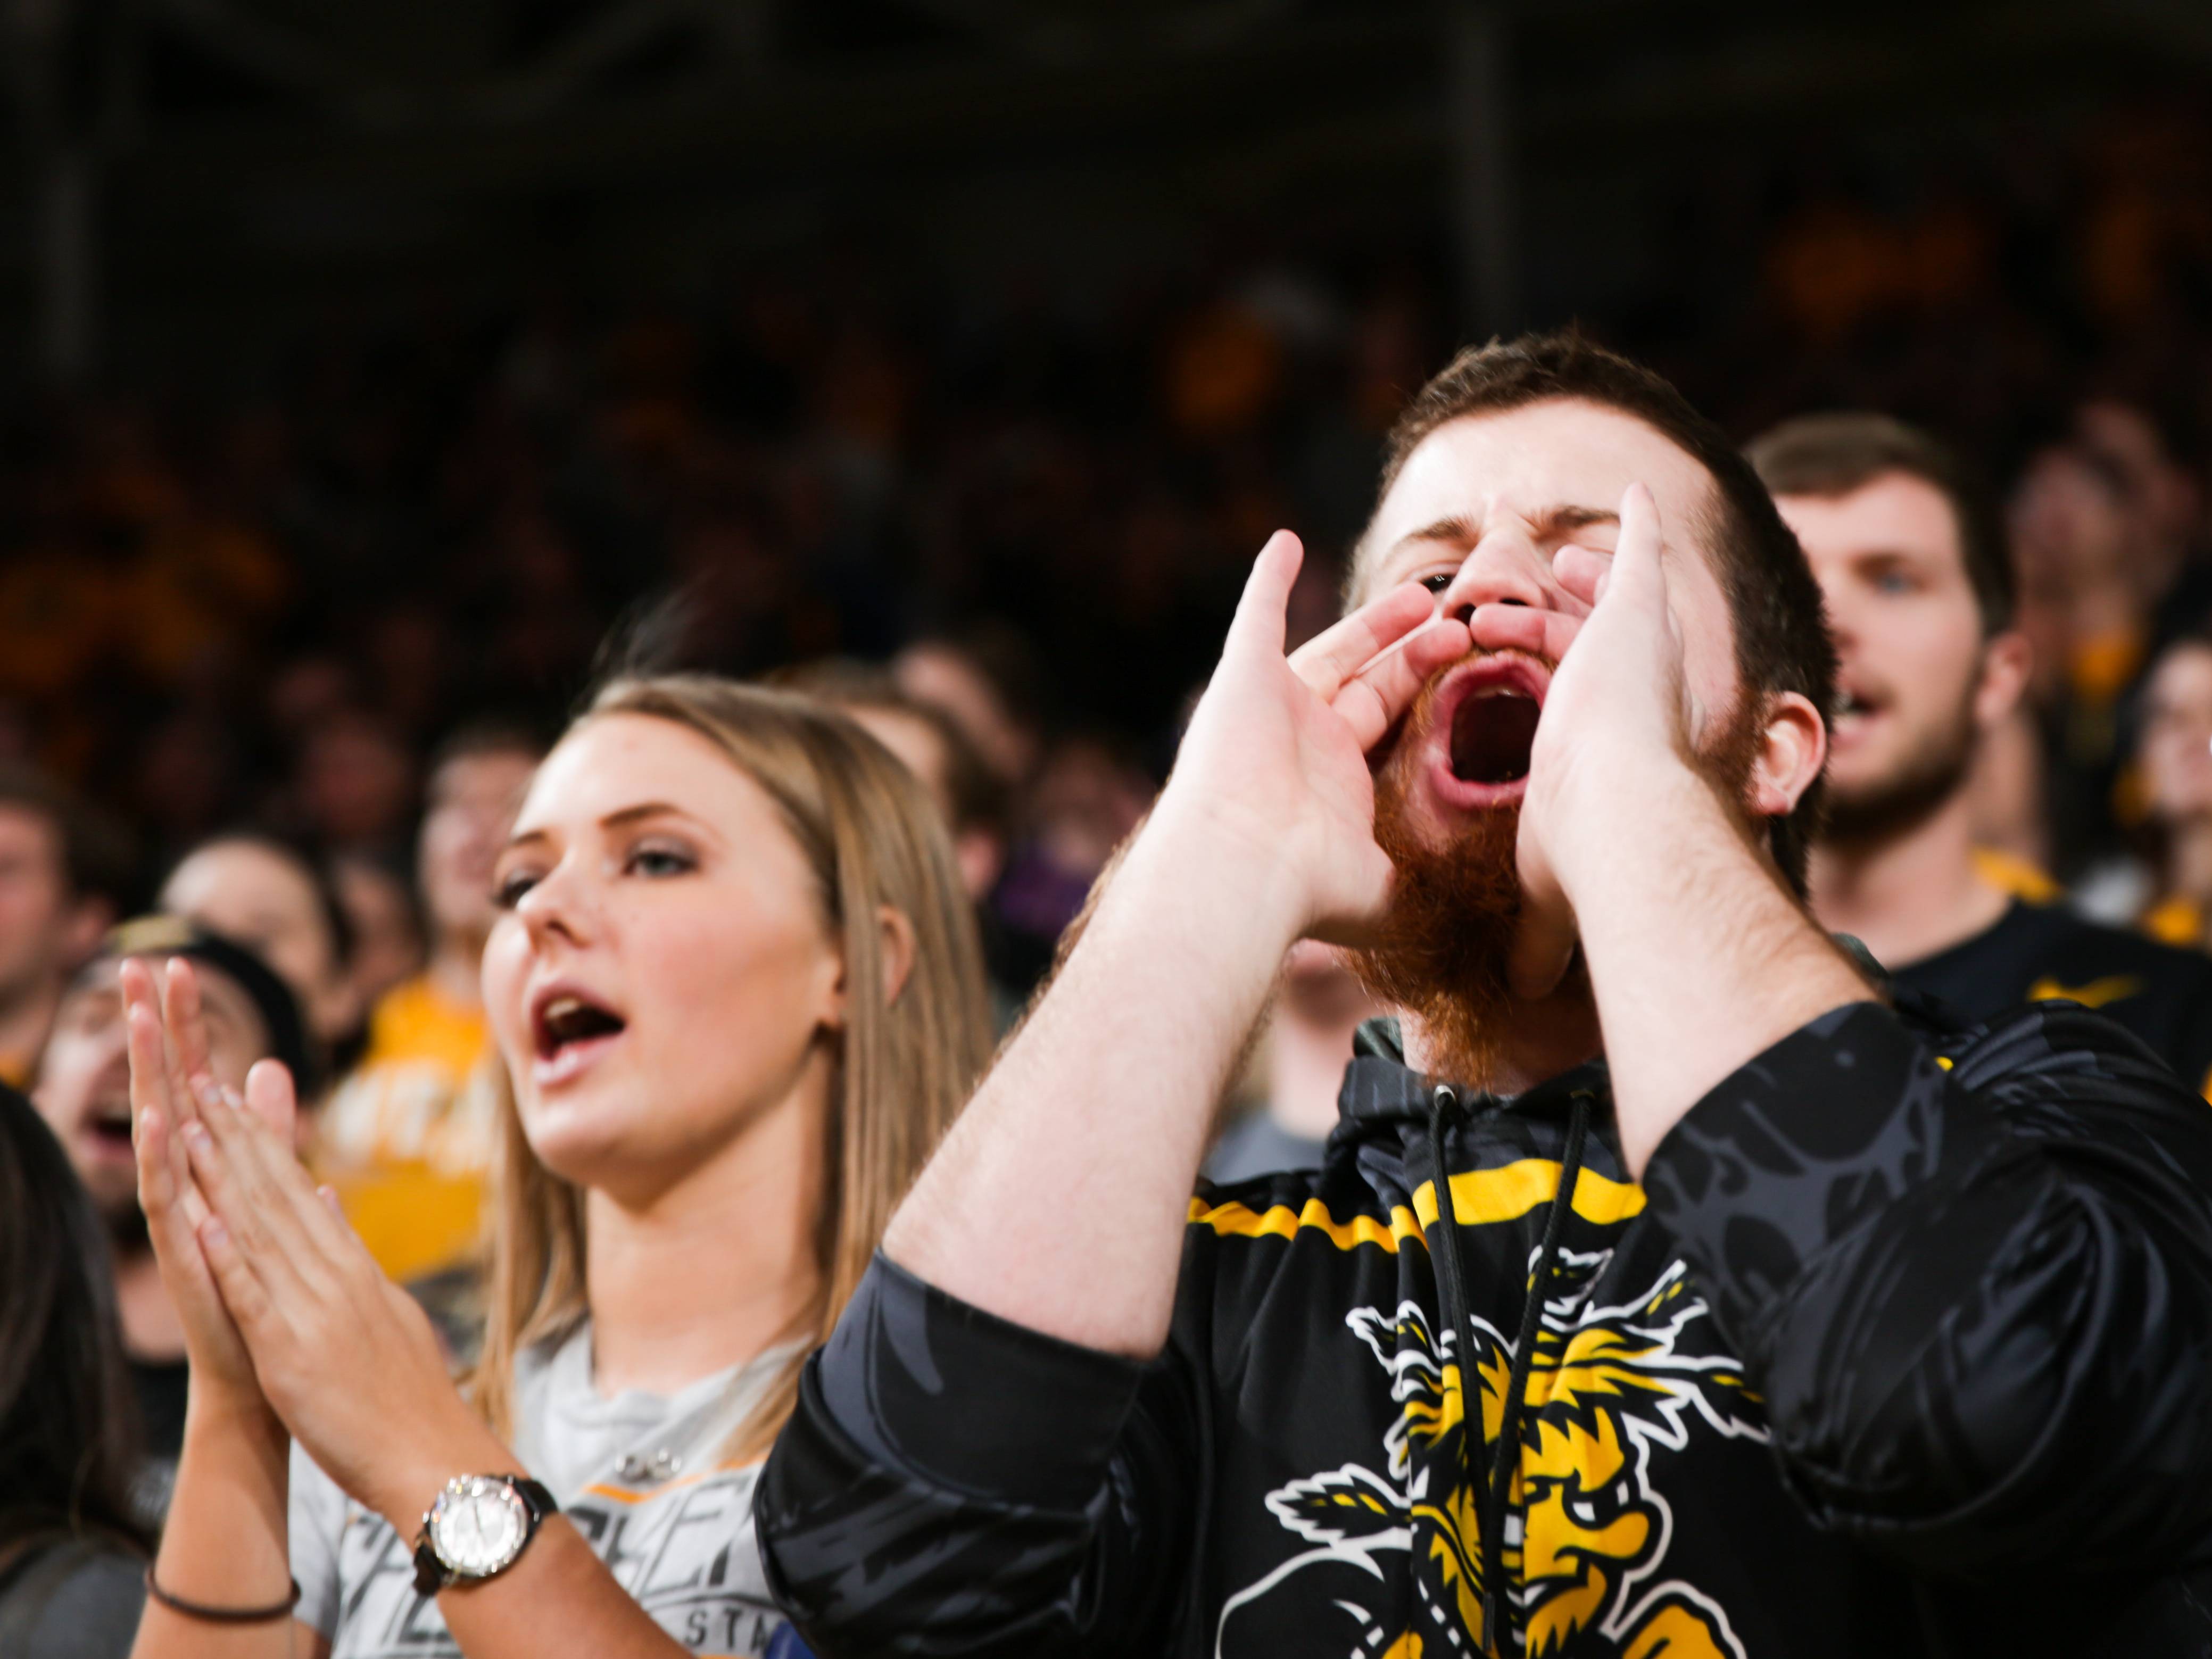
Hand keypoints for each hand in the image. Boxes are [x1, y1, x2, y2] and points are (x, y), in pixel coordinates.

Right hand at [124, 957, 291, 1410]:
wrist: (258, 1369)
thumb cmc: (261, 1284)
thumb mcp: (270, 1190)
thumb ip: (267, 1131)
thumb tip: (266, 1071)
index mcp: (210, 1165)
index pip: (194, 1078)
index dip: (185, 1024)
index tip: (178, 962)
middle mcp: (186, 1182)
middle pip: (166, 1087)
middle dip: (154, 1028)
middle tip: (139, 963)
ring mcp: (180, 1215)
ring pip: (159, 1130)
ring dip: (149, 1073)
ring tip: (138, 1017)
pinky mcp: (185, 1252)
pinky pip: (167, 1198)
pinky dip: (163, 1158)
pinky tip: (159, 1118)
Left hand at [177, 1077, 505, 1528]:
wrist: (433, 1456)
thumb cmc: (409, 1398)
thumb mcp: (388, 1314)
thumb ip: (355, 1259)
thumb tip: (334, 1202)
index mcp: (356, 1272)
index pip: (304, 1194)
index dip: (266, 1145)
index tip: (235, 1102)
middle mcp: (337, 1280)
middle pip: (280, 1199)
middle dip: (240, 1141)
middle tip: (206, 1088)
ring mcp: (314, 1314)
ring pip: (263, 1233)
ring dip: (225, 1180)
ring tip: (191, 1131)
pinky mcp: (291, 1354)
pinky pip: (255, 1298)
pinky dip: (228, 1258)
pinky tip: (204, 1222)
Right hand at [1153, 530, 1469, 939]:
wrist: (1242, 866)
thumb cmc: (1307, 885)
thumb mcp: (1384, 889)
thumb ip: (1420, 881)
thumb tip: (1468, 914)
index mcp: (1336, 783)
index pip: (1386, 723)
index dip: (1422, 692)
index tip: (1463, 666)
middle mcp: (1304, 741)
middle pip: (1369, 679)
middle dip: (1413, 650)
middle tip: (1457, 620)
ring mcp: (1272, 706)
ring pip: (1333, 646)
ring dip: (1376, 619)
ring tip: (1426, 593)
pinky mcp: (1243, 677)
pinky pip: (1257, 616)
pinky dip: (1269, 579)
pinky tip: (1286, 541)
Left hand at [1511, 484, 1705, 996]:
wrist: (1619, 815)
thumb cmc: (1590, 857)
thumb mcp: (1549, 884)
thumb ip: (1539, 932)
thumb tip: (1526, 994)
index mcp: (1607, 744)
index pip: (1580, 700)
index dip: (1559, 678)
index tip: (1541, 661)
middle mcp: (1633, 692)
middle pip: (1595, 637)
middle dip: (1568, 606)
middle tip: (1550, 574)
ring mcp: (1640, 648)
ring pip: (1602, 594)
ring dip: (1574, 570)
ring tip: (1543, 541)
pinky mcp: (1638, 612)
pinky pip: (1643, 553)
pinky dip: (1642, 523)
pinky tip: (1635, 491)